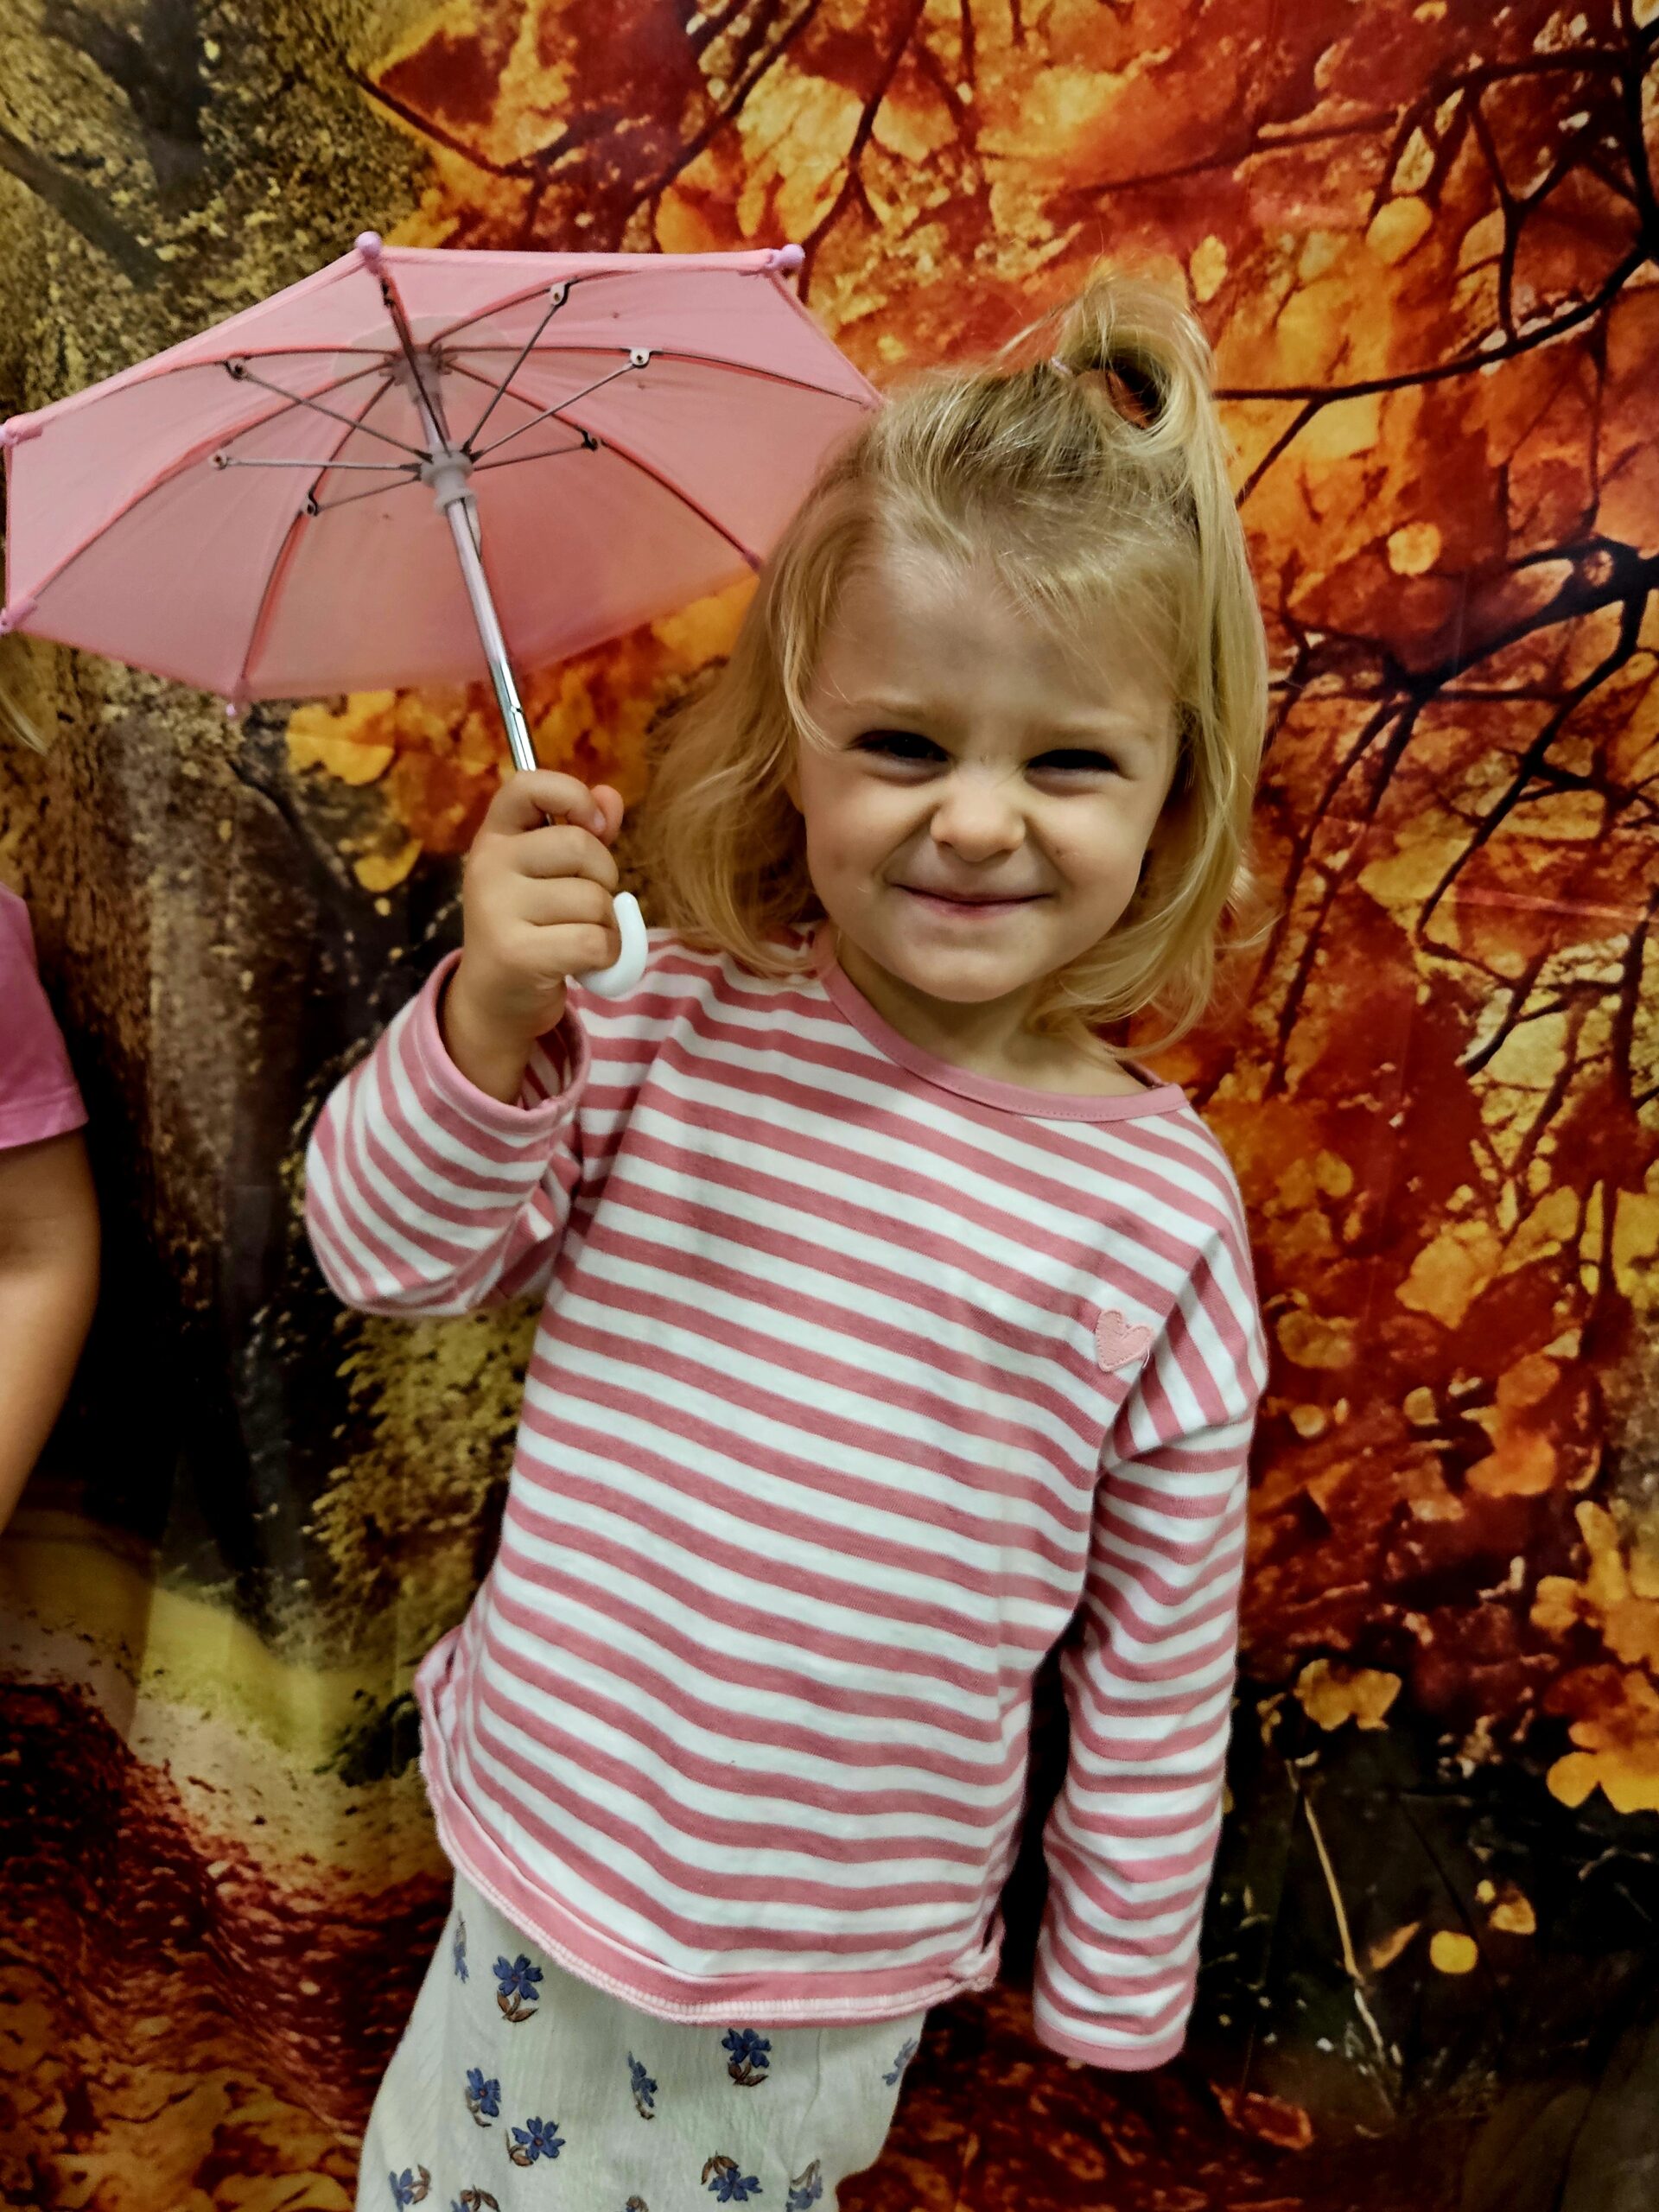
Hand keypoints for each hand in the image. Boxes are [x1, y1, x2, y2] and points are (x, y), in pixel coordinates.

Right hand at [443, 770, 625, 1102]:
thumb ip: (583, 833)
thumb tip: (610, 797)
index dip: (572, 795)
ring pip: (593, 900)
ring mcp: (496, 909)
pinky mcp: (516, 953)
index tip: (595, 827)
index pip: (528, 784)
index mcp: (495, 835)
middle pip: (580, 847)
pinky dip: (607, 956)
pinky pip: (594, 941)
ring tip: (579, 937)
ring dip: (606, 925)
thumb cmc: (533, 925)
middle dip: (604, 878)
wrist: (495, 999)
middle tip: (587, 904)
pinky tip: (584, 963)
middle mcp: (487, 865)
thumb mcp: (552, 874)